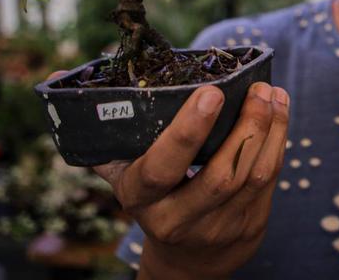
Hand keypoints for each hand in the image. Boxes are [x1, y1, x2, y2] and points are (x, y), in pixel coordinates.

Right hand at [46, 71, 289, 279]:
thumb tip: (58, 80)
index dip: (188, 132)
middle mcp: (178, 218)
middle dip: (245, 126)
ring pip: (252, 175)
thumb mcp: (121, 170)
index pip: (163, 168)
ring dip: (269, 129)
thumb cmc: (150, 195)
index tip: (210, 93)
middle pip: (220, 174)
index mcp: (141, 198)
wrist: (185, 260)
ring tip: (273, 92)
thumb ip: (100, 128)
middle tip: (258, 86)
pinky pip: (269, 180)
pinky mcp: (249, 225)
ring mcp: (217, 226)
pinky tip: (280, 111)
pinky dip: (278, 141)